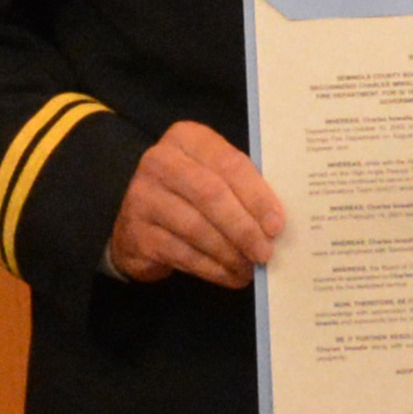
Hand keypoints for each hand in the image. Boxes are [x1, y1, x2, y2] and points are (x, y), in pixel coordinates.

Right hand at [106, 120, 291, 286]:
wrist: (139, 224)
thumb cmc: (190, 196)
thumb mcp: (214, 177)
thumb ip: (241, 188)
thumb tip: (275, 223)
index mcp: (187, 138)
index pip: (229, 163)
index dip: (256, 196)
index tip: (276, 225)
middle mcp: (160, 161)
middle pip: (211, 194)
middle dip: (244, 227)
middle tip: (265, 251)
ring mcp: (143, 196)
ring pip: (196, 227)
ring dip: (230, 252)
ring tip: (250, 267)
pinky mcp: (137, 232)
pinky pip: (182, 253)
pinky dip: (212, 268)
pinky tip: (231, 275)